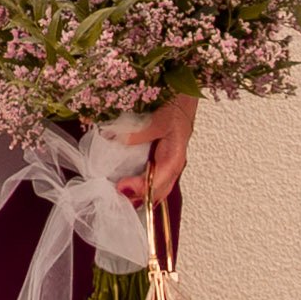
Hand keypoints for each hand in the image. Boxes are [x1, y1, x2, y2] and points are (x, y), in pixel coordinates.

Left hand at [118, 91, 198, 205]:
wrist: (184, 100)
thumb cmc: (177, 109)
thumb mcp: (158, 120)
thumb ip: (140, 133)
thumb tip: (117, 139)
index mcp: (174, 158)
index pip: (158, 181)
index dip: (140, 188)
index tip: (121, 187)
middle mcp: (172, 166)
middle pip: (158, 192)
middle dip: (140, 199)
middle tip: (118, 199)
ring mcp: (168, 165)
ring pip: (157, 189)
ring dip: (140, 196)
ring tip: (121, 198)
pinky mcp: (162, 161)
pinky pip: (153, 179)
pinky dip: (142, 187)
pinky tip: (129, 188)